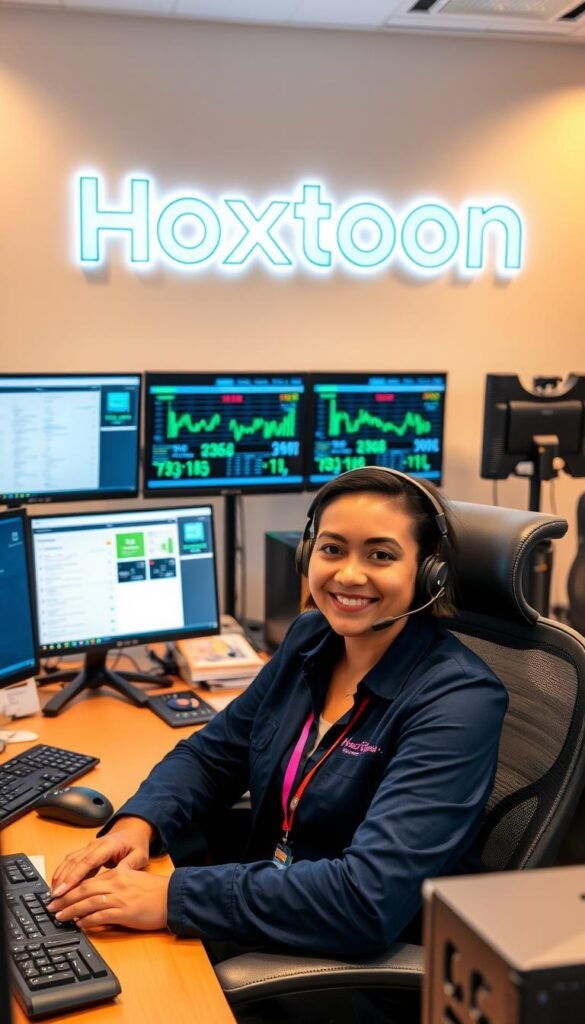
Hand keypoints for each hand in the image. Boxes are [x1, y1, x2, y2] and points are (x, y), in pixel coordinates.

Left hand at [47, 865, 168, 930]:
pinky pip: (100, 916)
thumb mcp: (134, 879)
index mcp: (118, 874)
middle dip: (66, 899)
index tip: (61, 895)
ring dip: (72, 910)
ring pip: (88, 902)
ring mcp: (119, 898)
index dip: (72, 888)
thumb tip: (101, 894)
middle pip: (84, 890)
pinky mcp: (124, 912)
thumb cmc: (156, 891)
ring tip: (60, 917)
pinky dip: (88, 920)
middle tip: (52, 907)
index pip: (89, 880)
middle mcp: (116, 883)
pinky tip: (80, 924)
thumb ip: (118, 883)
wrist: (172, 897)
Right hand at [50, 818, 153, 898]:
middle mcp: (95, 845)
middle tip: (54, 898)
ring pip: (69, 861)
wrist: (131, 831)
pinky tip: (57, 886)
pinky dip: (62, 873)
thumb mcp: (140, 855)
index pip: (88, 861)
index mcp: (108, 846)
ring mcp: (88, 847)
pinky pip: (70, 861)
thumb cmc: (135, 845)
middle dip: (62, 880)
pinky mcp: (84, 852)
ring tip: (53, 895)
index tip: (64, 890)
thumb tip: (122, 875)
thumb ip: (131, 865)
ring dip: (59, 877)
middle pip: (74, 862)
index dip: (74, 876)